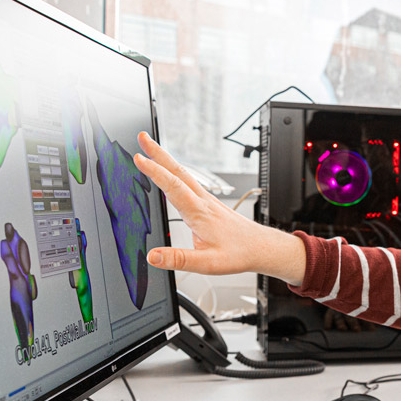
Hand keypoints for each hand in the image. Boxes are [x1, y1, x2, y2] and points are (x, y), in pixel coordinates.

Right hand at [132, 133, 306, 284]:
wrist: (262, 248)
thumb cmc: (239, 253)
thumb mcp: (208, 264)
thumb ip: (179, 259)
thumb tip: (153, 256)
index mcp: (200, 213)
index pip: (173, 187)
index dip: (155, 172)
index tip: (139, 158)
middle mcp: (203, 202)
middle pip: (178, 172)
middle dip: (159, 153)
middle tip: (143, 137)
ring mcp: (208, 200)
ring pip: (184, 175)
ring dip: (166, 160)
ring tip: (150, 148)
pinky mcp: (210, 203)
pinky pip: (189, 182)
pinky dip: (176, 172)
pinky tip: (171, 172)